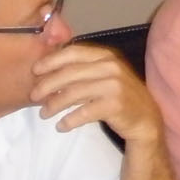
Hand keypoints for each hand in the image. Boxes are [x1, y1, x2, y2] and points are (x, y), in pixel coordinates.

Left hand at [29, 43, 163, 144]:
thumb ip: (83, 68)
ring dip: (54, 105)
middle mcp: (111, 67)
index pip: (73, 52)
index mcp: (106, 56)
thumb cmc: (118, 95)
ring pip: (73, 93)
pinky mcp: (115, 105)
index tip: (35, 71)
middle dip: (47, 85)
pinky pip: (83, 112)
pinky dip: (69, 120)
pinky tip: (61, 126)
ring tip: (44, 114)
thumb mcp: (104, 75)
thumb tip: (48, 68)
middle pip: (69, 73)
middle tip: (33, 96)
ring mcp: (114, 85)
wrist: (145, 118)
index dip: (51, 61)